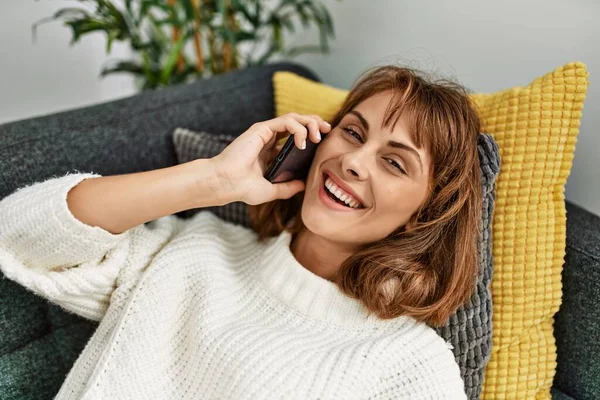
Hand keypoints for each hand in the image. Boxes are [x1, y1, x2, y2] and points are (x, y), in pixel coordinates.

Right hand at [212, 113, 331, 204]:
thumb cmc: (243, 188)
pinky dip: (298, 128)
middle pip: (297, 123)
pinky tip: (303, 142)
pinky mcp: (262, 129)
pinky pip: (286, 121)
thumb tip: (304, 185)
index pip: (295, 136)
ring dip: (310, 123)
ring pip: (294, 118)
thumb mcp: (271, 190)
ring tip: (318, 136)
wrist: (226, 184)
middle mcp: (268, 140)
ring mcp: (265, 133)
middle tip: (327, 130)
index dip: (311, 135)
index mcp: (270, 152)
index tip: (324, 141)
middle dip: (315, 123)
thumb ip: (287, 187)